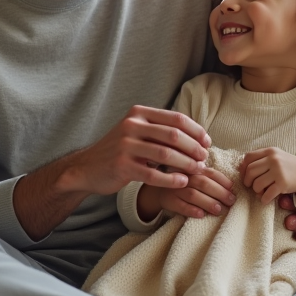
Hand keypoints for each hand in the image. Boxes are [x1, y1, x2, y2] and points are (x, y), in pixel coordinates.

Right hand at [59, 105, 210, 196]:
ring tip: (197, 171)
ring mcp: (125, 145)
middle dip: (194, 148)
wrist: (87, 168)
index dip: (196, 131)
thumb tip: (197, 135)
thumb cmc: (120, 150)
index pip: (176, 119)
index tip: (207, 142)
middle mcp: (131, 125)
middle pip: (174, 135)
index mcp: (139, 114)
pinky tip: (182, 182)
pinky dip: (170, 179)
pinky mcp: (121, 166)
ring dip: (186, 163)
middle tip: (204, 158)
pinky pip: (152, 174)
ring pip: (165, 154)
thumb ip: (161, 130)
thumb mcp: (138, 132)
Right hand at [137, 167, 234, 219]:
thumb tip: (233, 186)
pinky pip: (180, 206)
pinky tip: (201, 215)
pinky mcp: (168, 201)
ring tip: (219, 210)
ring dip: (208, 202)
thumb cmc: (185, 183)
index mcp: (193, 168)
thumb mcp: (196, 176)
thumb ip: (210, 178)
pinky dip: (191, 210)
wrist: (159, 190)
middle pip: (203, 183)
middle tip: (231, 201)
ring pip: (192, 194)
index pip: (210, 173)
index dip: (223, 181)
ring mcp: (175, 189)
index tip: (233, 189)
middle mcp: (184, 177)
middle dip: (219, 192)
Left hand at [240, 147, 295, 204]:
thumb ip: (259, 159)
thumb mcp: (274, 157)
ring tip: (260, 192)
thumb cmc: (286, 166)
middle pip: (250, 171)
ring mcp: (279, 171)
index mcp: (269, 151)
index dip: (243, 168)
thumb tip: (239, 167)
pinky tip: (265, 199)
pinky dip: (264, 199)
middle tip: (251, 186)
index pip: (248, 157)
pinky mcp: (283, 183)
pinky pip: (267, 194)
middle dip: (248, 181)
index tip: (245, 175)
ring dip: (256, 191)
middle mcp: (274, 159)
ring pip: (257, 184)